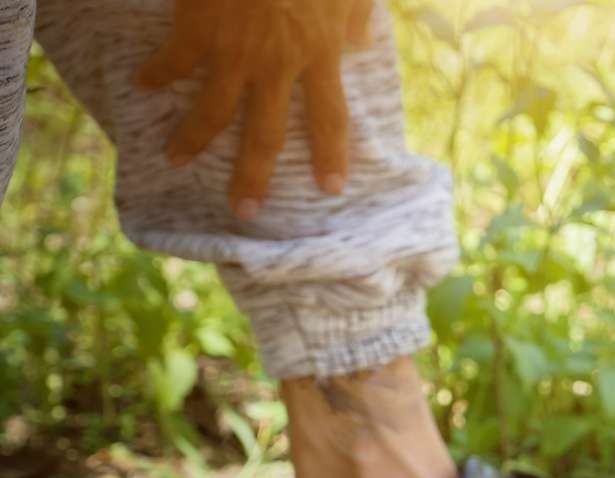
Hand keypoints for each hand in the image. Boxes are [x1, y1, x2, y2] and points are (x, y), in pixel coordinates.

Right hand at [136, 0, 374, 219]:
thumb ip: (357, 16)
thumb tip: (361, 43)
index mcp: (320, 53)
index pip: (331, 117)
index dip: (332, 155)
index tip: (332, 189)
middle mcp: (278, 64)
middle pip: (267, 134)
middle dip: (255, 176)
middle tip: (245, 212)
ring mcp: (234, 50)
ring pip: (213, 111)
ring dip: (192, 140)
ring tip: (174, 160)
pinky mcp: (197, 28)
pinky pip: (173, 61)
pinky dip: (156, 74)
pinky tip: (143, 86)